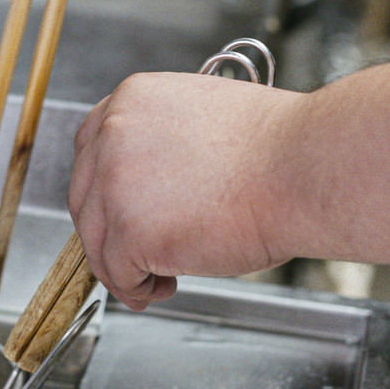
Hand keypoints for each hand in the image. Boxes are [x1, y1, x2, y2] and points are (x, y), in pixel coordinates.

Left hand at [68, 71, 304, 309]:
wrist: (303, 169)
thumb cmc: (277, 150)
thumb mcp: (203, 119)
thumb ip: (162, 142)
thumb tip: (152, 182)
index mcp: (132, 99)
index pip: (91, 145)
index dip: (103, 186)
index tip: (119, 210)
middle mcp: (113, 135)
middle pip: (86, 196)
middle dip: (109, 231)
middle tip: (137, 254)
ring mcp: (114, 184)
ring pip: (96, 240)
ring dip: (123, 265)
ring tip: (158, 278)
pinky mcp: (128, 232)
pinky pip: (116, 273)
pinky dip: (136, 288)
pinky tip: (164, 287)